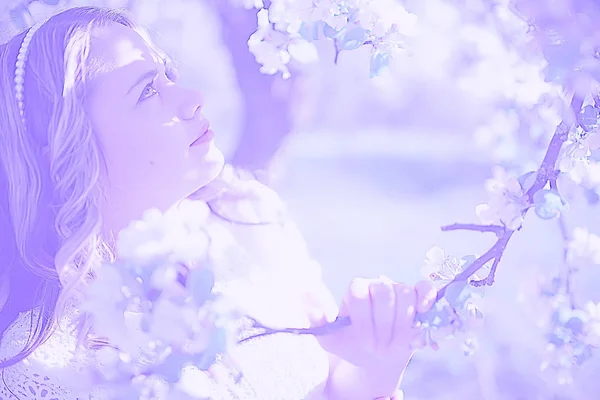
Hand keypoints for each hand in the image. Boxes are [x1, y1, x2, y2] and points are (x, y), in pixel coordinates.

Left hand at [309, 276, 436, 396]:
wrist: (375, 356)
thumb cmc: (352, 345)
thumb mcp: (331, 340)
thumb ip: (319, 324)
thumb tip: (313, 307)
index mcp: (356, 290)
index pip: (359, 291)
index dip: (363, 318)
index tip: (364, 342)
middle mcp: (377, 285)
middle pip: (384, 292)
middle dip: (383, 324)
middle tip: (379, 348)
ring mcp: (398, 290)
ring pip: (405, 293)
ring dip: (402, 323)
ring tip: (395, 343)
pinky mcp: (418, 299)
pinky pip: (424, 288)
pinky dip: (425, 297)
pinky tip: (423, 311)